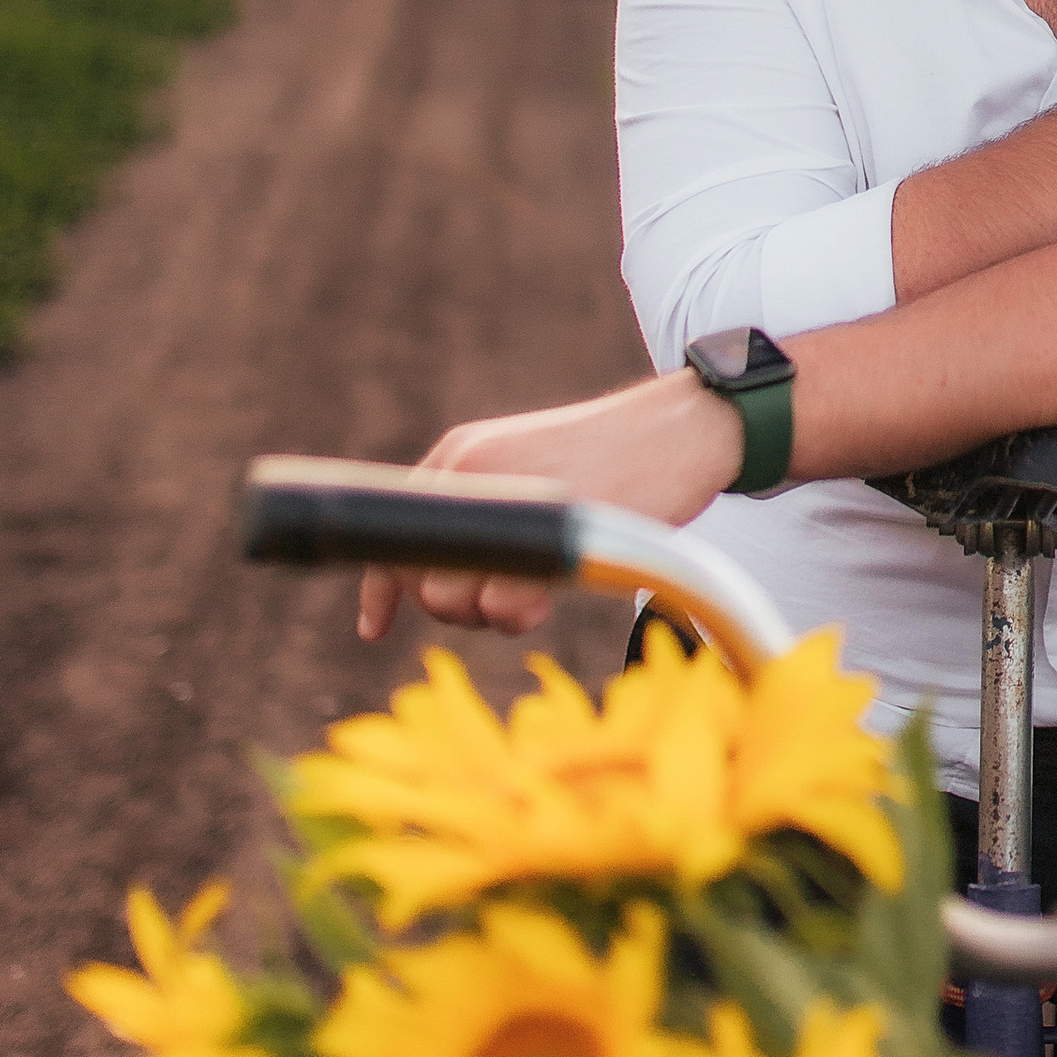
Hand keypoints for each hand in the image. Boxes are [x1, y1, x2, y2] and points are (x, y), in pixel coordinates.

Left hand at [354, 369, 733, 643]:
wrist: (681, 428)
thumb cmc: (615, 456)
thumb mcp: (530, 463)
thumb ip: (482, 505)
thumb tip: (443, 577)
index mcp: (462, 451)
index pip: (392, 531)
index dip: (382, 589)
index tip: (375, 628)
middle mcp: (471, 469)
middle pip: (420, 578)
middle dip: (455, 608)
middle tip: (508, 601)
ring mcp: (506, 499)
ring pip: (452, 598)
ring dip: (489, 617)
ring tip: (532, 601)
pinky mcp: (546, 530)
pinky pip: (500, 603)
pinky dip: (517, 616)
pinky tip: (543, 606)